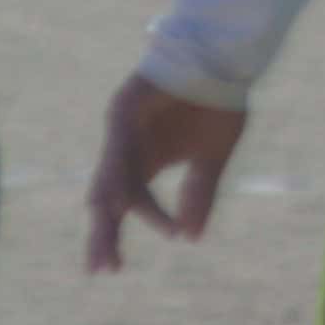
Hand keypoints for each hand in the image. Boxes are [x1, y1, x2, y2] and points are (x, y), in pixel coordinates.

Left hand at [87, 73, 249, 270]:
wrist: (223, 55)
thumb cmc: (217, 101)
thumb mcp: (212, 156)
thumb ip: (200, 193)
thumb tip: (189, 239)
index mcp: (146, 162)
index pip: (133, 204)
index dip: (147, 222)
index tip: (174, 235)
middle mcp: (128, 150)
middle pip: (108, 198)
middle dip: (105, 234)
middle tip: (101, 269)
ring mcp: (122, 128)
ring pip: (108, 175)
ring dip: (108, 206)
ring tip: (105, 231)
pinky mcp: (124, 107)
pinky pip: (119, 144)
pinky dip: (120, 170)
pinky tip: (118, 194)